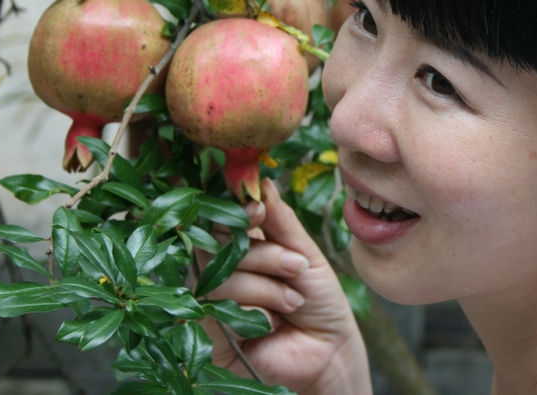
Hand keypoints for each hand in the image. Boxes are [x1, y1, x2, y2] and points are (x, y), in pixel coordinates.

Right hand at [202, 178, 371, 394]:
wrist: (329, 353)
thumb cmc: (319, 302)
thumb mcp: (306, 255)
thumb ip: (282, 222)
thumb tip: (262, 183)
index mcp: (243, 246)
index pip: (224, 218)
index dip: (235, 209)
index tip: (257, 209)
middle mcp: (221, 268)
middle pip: (219, 241)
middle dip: (264, 253)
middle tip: (296, 266)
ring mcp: (212, 298)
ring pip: (223, 273)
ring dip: (267, 286)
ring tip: (294, 301)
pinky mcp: (207, 330)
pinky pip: (221, 306)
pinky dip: (257, 313)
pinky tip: (272, 325)